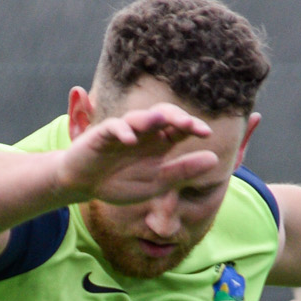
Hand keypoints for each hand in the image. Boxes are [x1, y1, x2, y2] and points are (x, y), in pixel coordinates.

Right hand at [58, 102, 217, 207]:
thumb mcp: (157, 182)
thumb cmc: (121, 182)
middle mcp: (144, 132)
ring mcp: (123, 131)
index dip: (192, 126)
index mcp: (159, 143)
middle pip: (163, 115)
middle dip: (176, 116)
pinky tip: (130, 139)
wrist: (85, 185)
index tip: (206, 133)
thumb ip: (183, 172)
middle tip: (188, 124)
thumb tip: (215, 159)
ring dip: (150, 118)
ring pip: (139, 118)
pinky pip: (113, 127)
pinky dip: (121, 131)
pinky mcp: (101, 134)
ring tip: (161, 120)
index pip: (180, 128)